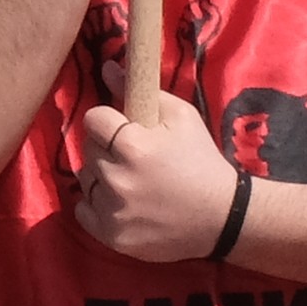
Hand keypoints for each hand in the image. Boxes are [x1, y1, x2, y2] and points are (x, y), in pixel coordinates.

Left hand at [72, 80, 242, 263]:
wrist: (222, 217)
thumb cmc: (201, 161)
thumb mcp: (182, 117)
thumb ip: (141, 91)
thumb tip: (107, 68)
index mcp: (132, 147)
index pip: (93, 119)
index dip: (108, 120)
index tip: (122, 127)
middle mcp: (117, 180)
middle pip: (89, 149)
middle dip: (106, 146)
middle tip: (132, 155)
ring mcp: (113, 212)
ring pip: (86, 179)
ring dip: (101, 175)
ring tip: (130, 179)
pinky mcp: (112, 237)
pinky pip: (83, 211)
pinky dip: (96, 206)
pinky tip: (120, 202)